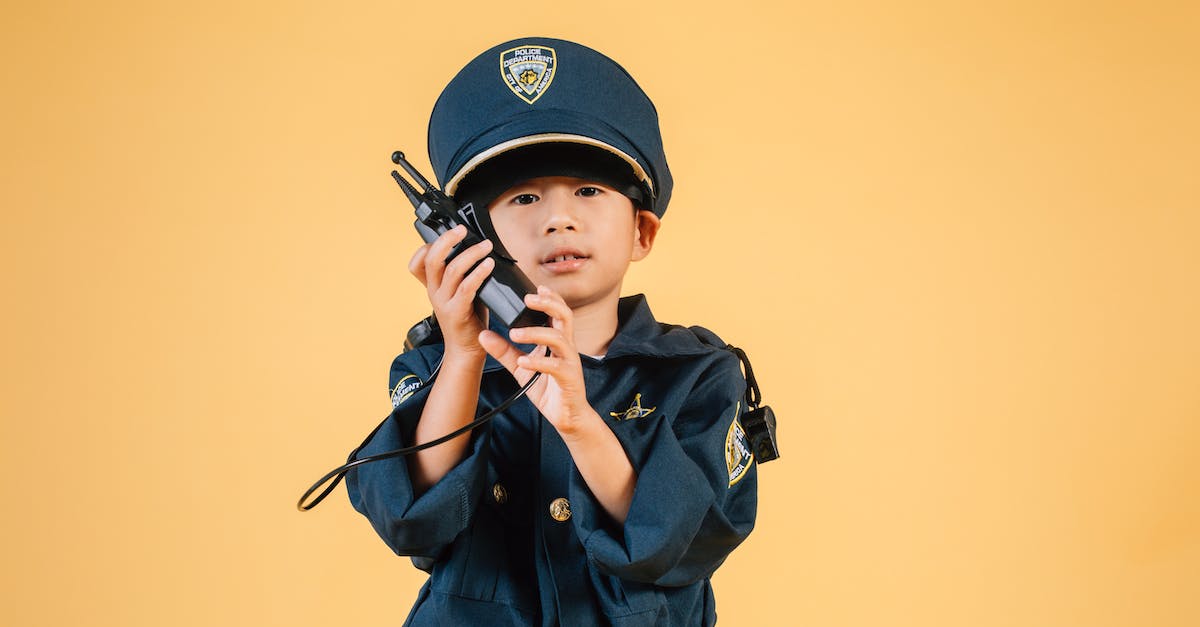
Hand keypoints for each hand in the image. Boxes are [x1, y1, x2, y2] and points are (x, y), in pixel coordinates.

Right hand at [409, 225, 494, 357]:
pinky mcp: (457, 313)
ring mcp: (444, 303)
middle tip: (462, 230)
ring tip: (485, 246)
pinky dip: (478, 273)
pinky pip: (466, 288)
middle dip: (447, 240)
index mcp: (433, 287)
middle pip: (432, 259)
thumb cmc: (467, 319)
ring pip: (451, 270)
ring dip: (471, 254)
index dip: (428, 245)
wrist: (466, 350)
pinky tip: (488, 265)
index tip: (447, 233)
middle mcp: (434, 293)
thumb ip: (463, 274)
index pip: (417, 262)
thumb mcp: (460, 292)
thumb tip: (480, 249)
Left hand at [478, 286, 595, 437]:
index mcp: (558, 340)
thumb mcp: (521, 367)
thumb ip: (504, 350)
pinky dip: (537, 362)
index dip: (549, 297)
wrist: (566, 416)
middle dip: (548, 304)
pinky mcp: (569, 378)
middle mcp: (567, 347)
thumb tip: (483, 335)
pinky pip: (554, 366)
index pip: (558, 311)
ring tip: (514, 333)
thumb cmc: (548, 387)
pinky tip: (522, 361)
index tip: (535, 287)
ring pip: (559, 338)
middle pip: (564, 316)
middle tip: (528, 299)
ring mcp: (570, 362)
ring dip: (535, 333)